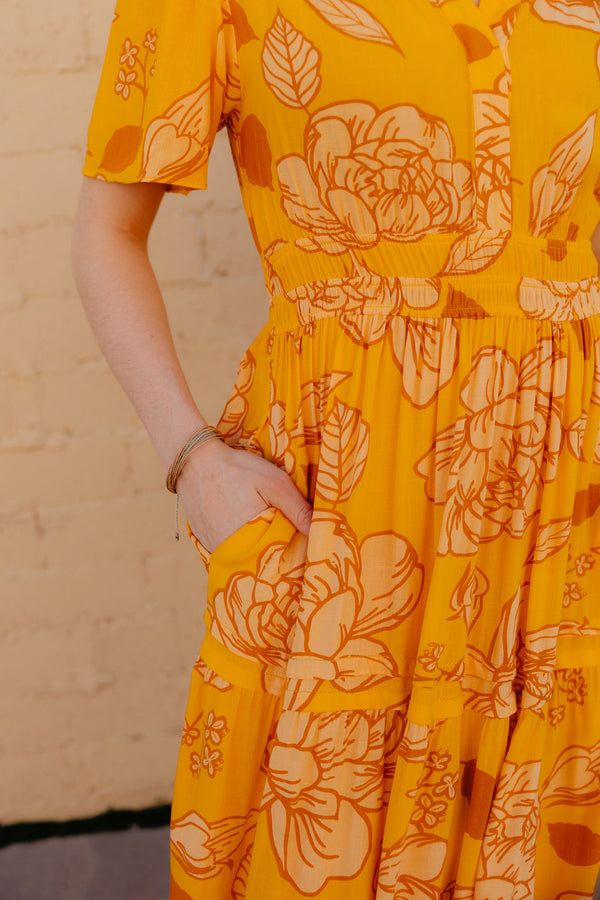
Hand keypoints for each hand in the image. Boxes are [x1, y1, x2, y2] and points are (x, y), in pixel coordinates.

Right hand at [175, 439, 312, 553]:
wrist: (193, 461)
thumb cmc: (237, 469)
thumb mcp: (274, 483)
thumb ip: (298, 508)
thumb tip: (322, 532)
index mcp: (252, 541)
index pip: (281, 561)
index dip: (296, 556)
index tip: (308, 549)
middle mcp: (231, 552)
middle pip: (263, 563)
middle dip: (278, 556)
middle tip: (290, 539)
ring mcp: (215, 549)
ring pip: (245, 559)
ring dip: (259, 552)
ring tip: (270, 534)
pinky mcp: (206, 543)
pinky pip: (229, 552)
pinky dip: (241, 546)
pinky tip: (248, 530)